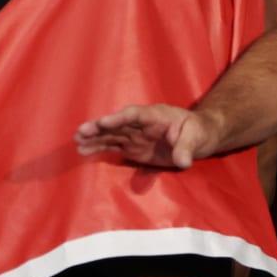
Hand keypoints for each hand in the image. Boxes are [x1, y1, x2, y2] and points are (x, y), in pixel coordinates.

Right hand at [76, 103, 218, 168]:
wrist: (199, 138)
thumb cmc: (199, 132)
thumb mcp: (197, 137)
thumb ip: (187, 148)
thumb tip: (183, 162)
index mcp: (156, 115)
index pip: (135, 114)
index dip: (119, 118)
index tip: (103, 122)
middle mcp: (141, 124)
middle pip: (118, 124)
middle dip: (100, 127)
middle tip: (81, 132)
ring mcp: (135, 135)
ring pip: (111, 135)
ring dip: (95, 138)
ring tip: (77, 143)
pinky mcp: (133, 147)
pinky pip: (113, 146)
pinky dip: (99, 148)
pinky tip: (84, 151)